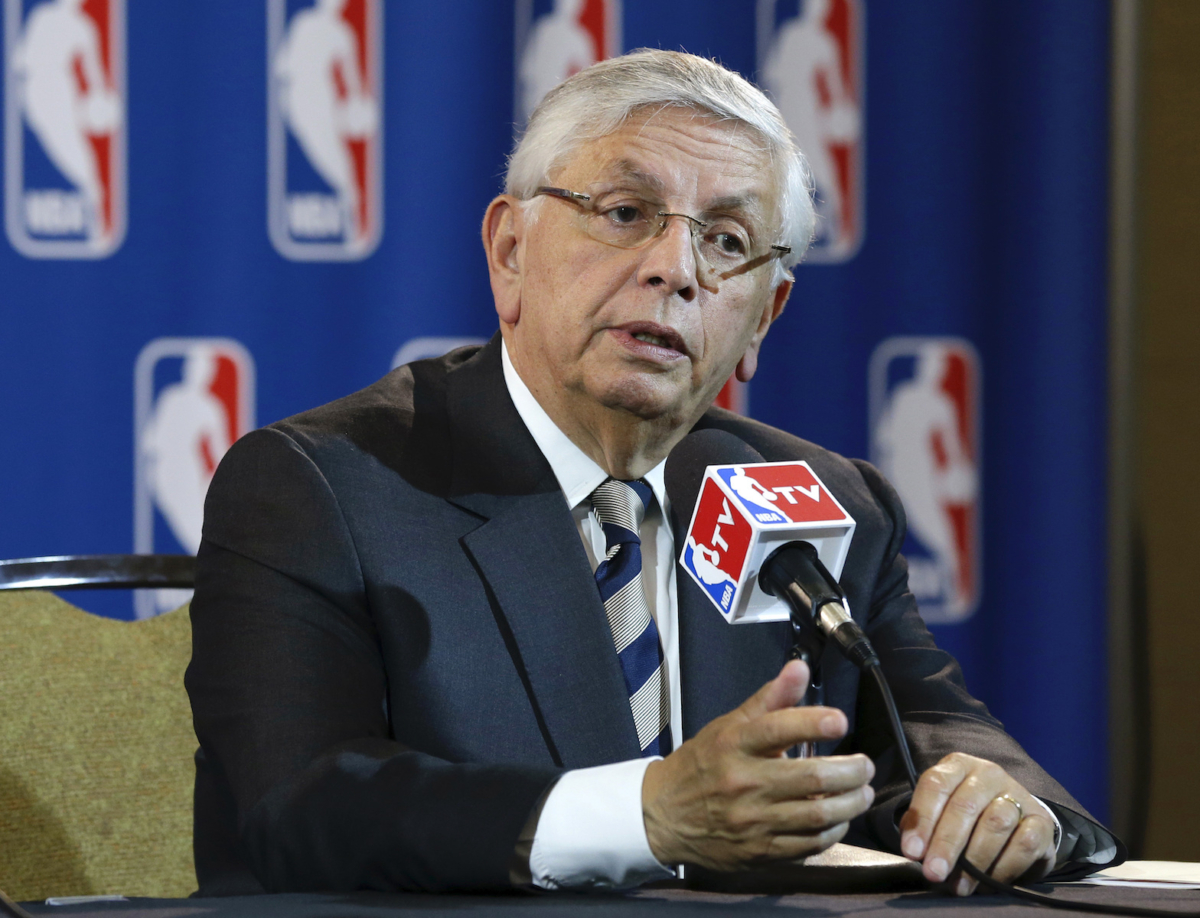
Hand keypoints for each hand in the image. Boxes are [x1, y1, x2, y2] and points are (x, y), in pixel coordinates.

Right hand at [641, 659, 874, 870]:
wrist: (664, 815)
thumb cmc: (703, 764)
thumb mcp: (729, 724)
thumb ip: (771, 698)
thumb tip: (800, 668)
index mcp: (735, 745)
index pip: (778, 728)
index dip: (814, 723)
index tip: (840, 721)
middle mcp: (743, 782)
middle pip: (811, 778)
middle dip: (851, 771)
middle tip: (865, 765)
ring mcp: (752, 821)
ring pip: (818, 815)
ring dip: (851, 803)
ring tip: (862, 791)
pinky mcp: (760, 851)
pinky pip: (809, 844)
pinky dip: (833, 830)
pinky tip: (840, 818)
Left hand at [899, 753, 1055, 895]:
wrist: (1017, 823)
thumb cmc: (968, 818)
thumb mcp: (940, 812)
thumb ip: (923, 826)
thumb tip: (913, 852)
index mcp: (958, 766)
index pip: (936, 784)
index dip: (922, 819)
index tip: (912, 851)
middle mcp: (988, 774)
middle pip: (964, 806)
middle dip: (946, 844)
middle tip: (934, 873)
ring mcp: (1018, 795)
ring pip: (995, 824)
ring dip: (974, 861)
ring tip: (960, 886)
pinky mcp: (1042, 821)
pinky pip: (1023, 844)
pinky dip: (1004, 867)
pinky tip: (989, 882)